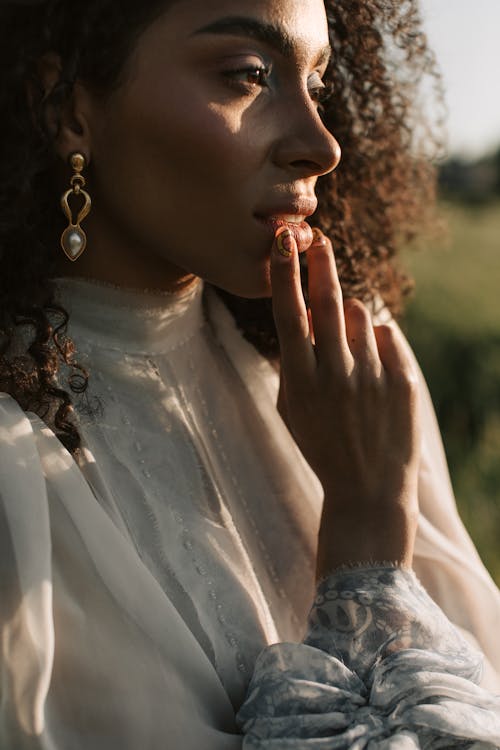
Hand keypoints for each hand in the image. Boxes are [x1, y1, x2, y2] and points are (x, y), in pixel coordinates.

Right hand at [271, 227, 419, 577]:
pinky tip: (369, 370)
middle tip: (318, 239)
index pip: (289, 313)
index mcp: (300, 381)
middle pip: (326, 300)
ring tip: (348, 351)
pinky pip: (385, 335)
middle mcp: (335, 373)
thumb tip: (307, 314)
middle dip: (320, 263)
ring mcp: (371, 376)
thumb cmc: (321, 445)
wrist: (367, 489)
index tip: (284, 240)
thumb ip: (294, 360)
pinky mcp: (403, 380)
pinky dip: (374, 340)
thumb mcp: (291, 408)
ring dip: (348, 317)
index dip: (284, 272)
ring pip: (358, 315)